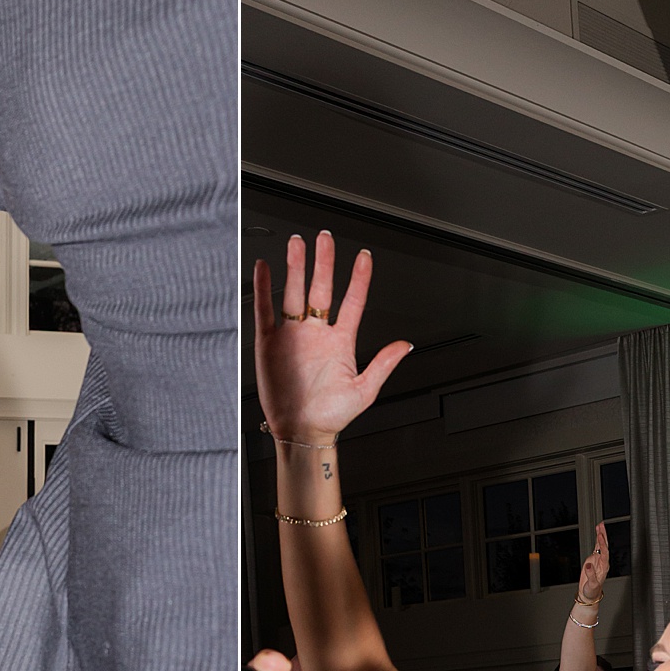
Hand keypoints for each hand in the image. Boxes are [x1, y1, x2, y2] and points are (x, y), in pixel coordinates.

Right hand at [251, 231, 411, 443]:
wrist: (302, 432)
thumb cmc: (331, 416)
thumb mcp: (365, 391)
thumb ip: (384, 364)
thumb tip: (405, 345)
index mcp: (341, 341)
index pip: (353, 301)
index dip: (359, 278)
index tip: (364, 257)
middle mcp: (317, 333)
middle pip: (322, 288)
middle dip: (323, 262)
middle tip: (325, 238)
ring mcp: (293, 335)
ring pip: (294, 292)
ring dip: (296, 268)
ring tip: (297, 244)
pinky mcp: (270, 343)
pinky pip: (266, 310)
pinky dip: (263, 289)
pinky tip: (265, 269)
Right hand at [577, 522, 610, 606]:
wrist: (589, 593)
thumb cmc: (592, 590)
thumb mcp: (591, 584)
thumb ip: (590, 574)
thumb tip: (588, 565)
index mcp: (604, 567)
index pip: (604, 553)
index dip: (602, 544)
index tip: (599, 537)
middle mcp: (603, 561)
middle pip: (604, 546)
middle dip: (603, 536)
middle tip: (601, 526)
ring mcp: (598, 559)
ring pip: (601, 545)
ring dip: (601, 535)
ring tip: (600, 525)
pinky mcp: (594, 559)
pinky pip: (596, 547)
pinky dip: (597, 540)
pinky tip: (598, 533)